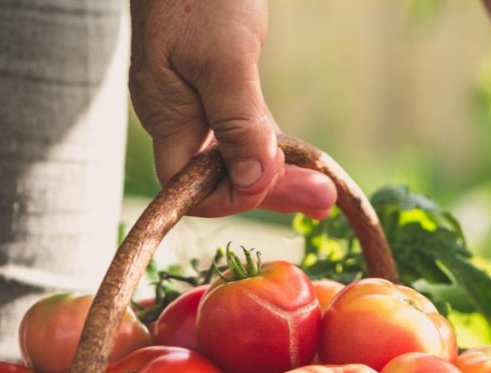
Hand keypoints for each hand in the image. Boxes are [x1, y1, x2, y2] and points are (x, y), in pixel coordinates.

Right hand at [128, 0, 335, 218]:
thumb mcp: (224, 56)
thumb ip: (238, 119)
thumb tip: (255, 178)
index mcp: (165, 113)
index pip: (189, 188)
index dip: (232, 195)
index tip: (276, 180)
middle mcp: (177, 114)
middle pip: (219, 176)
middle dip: (272, 189)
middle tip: (324, 198)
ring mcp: (196, 99)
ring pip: (236, 154)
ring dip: (280, 172)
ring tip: (326, 189)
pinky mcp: (217, 82)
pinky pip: (244, 128)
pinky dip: (272, 144)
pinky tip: (303, 156)